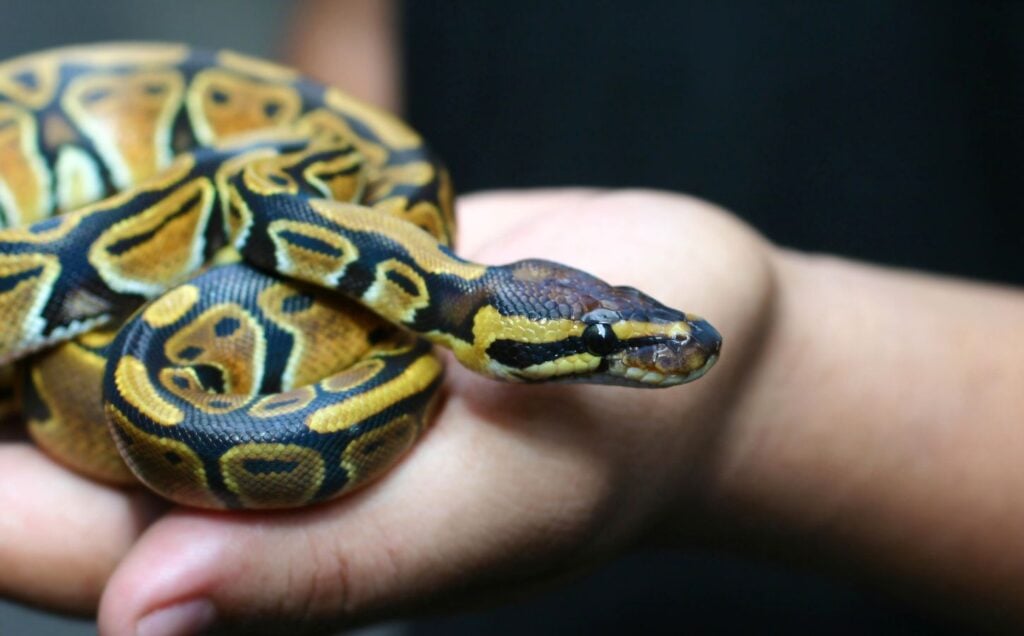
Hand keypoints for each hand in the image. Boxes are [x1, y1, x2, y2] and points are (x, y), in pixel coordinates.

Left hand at [80, 189, 768, 633]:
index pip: (75, 535)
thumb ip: (329, 575)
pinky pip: (210, 248)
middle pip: (66, 424)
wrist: (693, 328)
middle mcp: (264, 451)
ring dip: (35, 279)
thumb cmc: (618, 442)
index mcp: (282, 541)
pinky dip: (141, 209)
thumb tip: (139, 621)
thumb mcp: (491, 514)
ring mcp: (290, 354)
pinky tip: (79, 160)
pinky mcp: (325, 273)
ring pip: (124, 327)